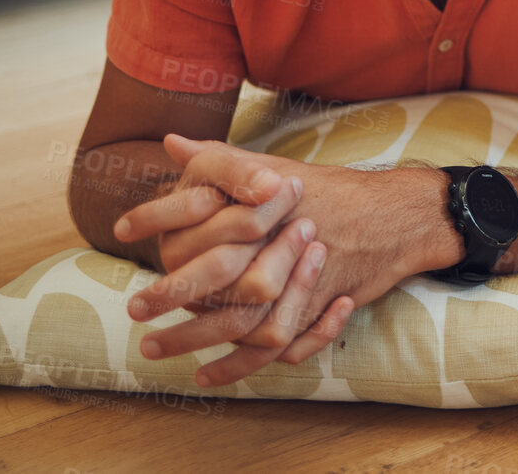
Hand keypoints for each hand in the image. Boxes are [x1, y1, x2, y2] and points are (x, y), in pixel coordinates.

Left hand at [118, 136, 412, 385]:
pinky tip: (208, 375)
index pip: (203, 228)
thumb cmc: (331, 190)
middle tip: (136, 311)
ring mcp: (300, 284)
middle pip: (218, 282)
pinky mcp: (313, 311)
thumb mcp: (274, 168)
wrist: (392, 214)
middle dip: (171, 298)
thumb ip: (222, 160)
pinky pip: (272, 348)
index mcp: (264, 212)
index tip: (124, 236)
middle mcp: (280, 248)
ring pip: (241, 325)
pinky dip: (239, 366)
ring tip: (156, 349)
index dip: (162, 228)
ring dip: (195, 341)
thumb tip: (172, 142)